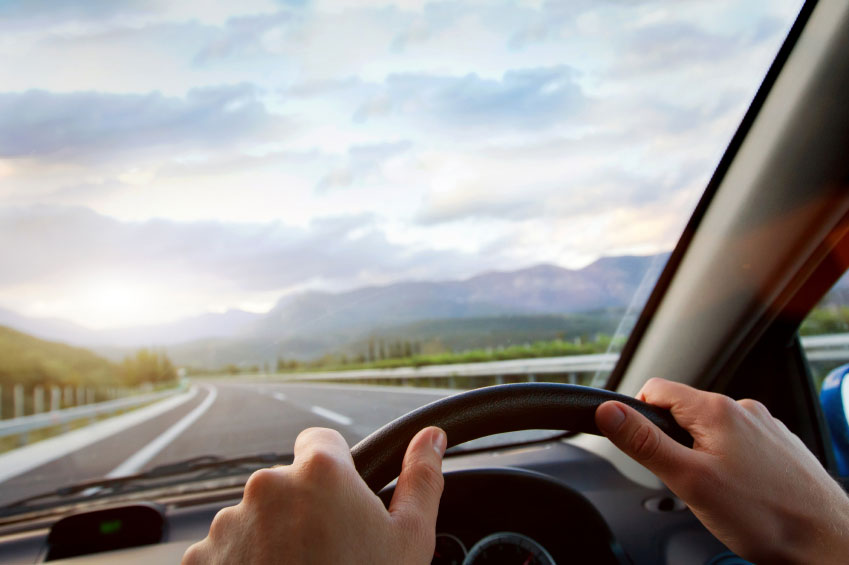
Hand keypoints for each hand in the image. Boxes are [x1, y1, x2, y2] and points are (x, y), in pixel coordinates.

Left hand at [182, 426, 446, 564]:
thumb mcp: (409, 539)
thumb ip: (421, 479)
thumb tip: (431, 438)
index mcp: (319, 472)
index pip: (321, 441)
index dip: (336, 469)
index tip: (343, 500)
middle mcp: (267, 486)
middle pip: (289, 482)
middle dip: (305, 507)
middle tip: (330, 551)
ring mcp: (229, 522)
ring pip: (257, 516)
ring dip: (273, 536)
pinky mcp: (202, 557)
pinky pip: (228, 548)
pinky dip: (245, 562)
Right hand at [596, 378, 848, 563]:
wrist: (827, 543)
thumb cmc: (765, 516)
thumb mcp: (688, 480)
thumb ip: (644, 443)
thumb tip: (608, 412)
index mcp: (716, 410)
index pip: (655, 390)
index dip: (639, 417)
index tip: (645, 449)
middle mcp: (743, 409)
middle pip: (683, 412)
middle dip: (673, 444)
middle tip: (687, 482)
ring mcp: (765, 426)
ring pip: (711, 430)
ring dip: (702, 454)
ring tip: (719, 492)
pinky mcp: (780, 446)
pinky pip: (739, 444)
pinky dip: (731, 463)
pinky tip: (743, 492)